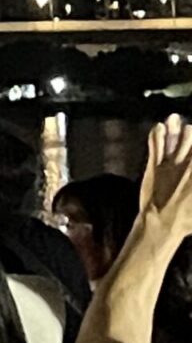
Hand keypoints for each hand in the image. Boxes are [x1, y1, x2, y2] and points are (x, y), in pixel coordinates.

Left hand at [142, 114, 191, 236]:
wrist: (163, 223)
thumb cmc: (188, 218)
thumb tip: (191, 172)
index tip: (191, 137)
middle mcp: (190, 162)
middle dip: (191, 132)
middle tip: (189, 131)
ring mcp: (172, 161)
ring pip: (177, 134)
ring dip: (177, 127)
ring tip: (175, 119)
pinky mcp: (155, 164)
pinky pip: (156, 141)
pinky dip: (158, 132)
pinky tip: (159, 127)